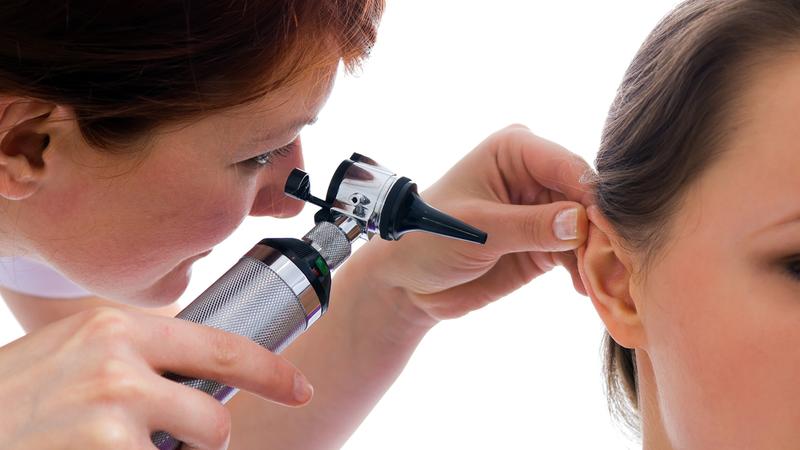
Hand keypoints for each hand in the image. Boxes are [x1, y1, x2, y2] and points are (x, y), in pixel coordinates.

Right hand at [0, 307, 312, 449]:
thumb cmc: (16, 393)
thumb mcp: (76, 350)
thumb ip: (136, 354)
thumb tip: (195, 374)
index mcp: (120, 330)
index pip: (222, 346)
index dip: (270, 372)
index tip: (299, 389)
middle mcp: (121, 367)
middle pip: (213, 419)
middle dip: (203, 439)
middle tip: (170, 440)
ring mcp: (112, 418)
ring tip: (116, 444)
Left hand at [361, 125, 592, 320]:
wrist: (409, 281)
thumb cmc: (428, 238)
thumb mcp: (476, 230)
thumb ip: (529, 226)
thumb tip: (581, 223)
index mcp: (516, 150)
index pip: (567, 166)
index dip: (590, 196)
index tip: (604, 229)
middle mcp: (536, 174)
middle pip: (585, 198)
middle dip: (600, 229)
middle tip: (613, 262)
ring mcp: (544, 209)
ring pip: (588, 228)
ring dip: (598, 254)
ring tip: (607, 281)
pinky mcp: (547, 243)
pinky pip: (578, 253)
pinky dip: (586, 271)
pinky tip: (589, 290)